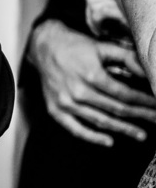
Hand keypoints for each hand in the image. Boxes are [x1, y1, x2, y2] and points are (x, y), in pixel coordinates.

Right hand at [30, 18, 155, 145]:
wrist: (43, 46)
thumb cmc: (74, 46)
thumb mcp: (102, 46)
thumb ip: (127, 58)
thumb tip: (147, 71)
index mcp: (90, 74)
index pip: (125, 94)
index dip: (144, 102)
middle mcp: (77, 91)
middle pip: (116, 109)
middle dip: (140, 115)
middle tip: (155, 119)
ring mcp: (65, 102)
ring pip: (100, 121)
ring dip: (123, 129)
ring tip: (141, 134)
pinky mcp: (55, 109)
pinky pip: (75, 129)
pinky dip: (93, 137)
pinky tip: (109, 141)